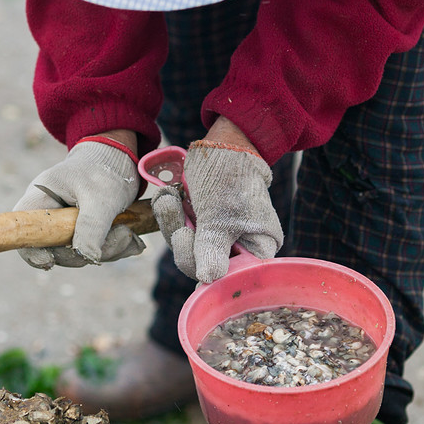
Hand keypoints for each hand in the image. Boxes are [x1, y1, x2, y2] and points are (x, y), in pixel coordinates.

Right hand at [14, 135, 144, 268]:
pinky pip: (93, 250)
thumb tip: (88, 258)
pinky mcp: (82, 232)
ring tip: (129, 235)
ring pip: (78, 253)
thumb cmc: (103, 170)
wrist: (119, 161)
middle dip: (87, 251)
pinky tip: (131, 241)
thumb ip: (92, 226)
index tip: (50, 262)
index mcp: (40, 199)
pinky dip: (113, 248)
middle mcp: (48, 215)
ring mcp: (64, 226)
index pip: (24, 231)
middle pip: (54, 249)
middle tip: (121, 236)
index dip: (32, 251)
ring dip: (107, 250)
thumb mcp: (100, 196)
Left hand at [150, 121, 282, 282]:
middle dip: (182, 239)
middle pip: (201, 263)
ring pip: (184, 245)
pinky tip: (167, 194)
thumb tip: (208, 279)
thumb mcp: (221, 215)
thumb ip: (213, 248)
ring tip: (168, 198)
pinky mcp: (198, 222)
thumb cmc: (231, 176)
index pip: (230, 277)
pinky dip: (169, 212)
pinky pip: (177, 228)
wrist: (222, 144)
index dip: (206, 269)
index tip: (187, 242)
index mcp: (257, 249)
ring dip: (171, 221)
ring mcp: (215, 234)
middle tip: (176, 216)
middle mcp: (237, 246)